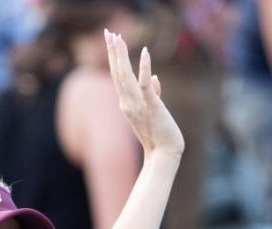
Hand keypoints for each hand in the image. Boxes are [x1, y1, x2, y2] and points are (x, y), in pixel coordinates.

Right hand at [104, 30, 184, 159]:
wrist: (164, 153)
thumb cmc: (159, 133)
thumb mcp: (154, 110)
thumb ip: (152, 93)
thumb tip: (153, 79)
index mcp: (127, 103)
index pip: (118, 76)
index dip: (114, 57)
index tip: (111, 39)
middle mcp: (128, 103)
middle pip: (117, 73)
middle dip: (112, 52)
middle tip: (107, 32)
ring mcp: (138, 106)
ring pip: (126, 77)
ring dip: (121, 56)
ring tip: (117, 38)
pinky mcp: (151, 107)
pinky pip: (145, 85)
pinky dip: (144, 68)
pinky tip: (144, 52)